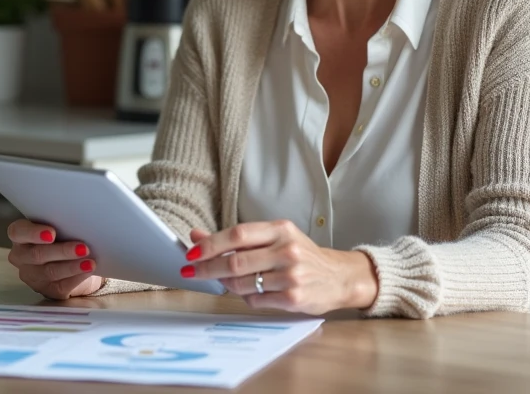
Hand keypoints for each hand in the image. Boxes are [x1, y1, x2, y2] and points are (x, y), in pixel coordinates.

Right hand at [6, 219, 104, 299]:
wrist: (75, 260)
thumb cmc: (63, 236)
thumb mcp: (59, 226)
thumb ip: (60, 223)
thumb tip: (79, 219)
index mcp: (20, 236)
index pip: (18, 232)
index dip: (33, 233)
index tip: (51, 233)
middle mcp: (22, 257)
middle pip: (37, 255)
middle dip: (61, 251)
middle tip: (82, 248)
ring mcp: (32, 276)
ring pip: (50, 272)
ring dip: (72, 266)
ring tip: (89, 262)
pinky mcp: (47, 290)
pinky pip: (61, 286)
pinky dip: (76, 277)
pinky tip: (87, 271)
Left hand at [181, 221, 378, 314]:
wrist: (339, 277)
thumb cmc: (301, 255)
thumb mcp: (274, 238)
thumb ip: (238, 237)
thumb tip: (196, 236)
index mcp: (281, 229)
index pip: (238, 234)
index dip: (211, 244)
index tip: (191, 252)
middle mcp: (287, 250)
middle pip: (236, 261)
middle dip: (207, 268)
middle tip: (191, 272)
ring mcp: (291, 275)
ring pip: (243, 283)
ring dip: (226, 284)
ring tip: (224, 281)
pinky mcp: (293, 299)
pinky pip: (256, 300)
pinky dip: (246, 297)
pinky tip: (250, 291)